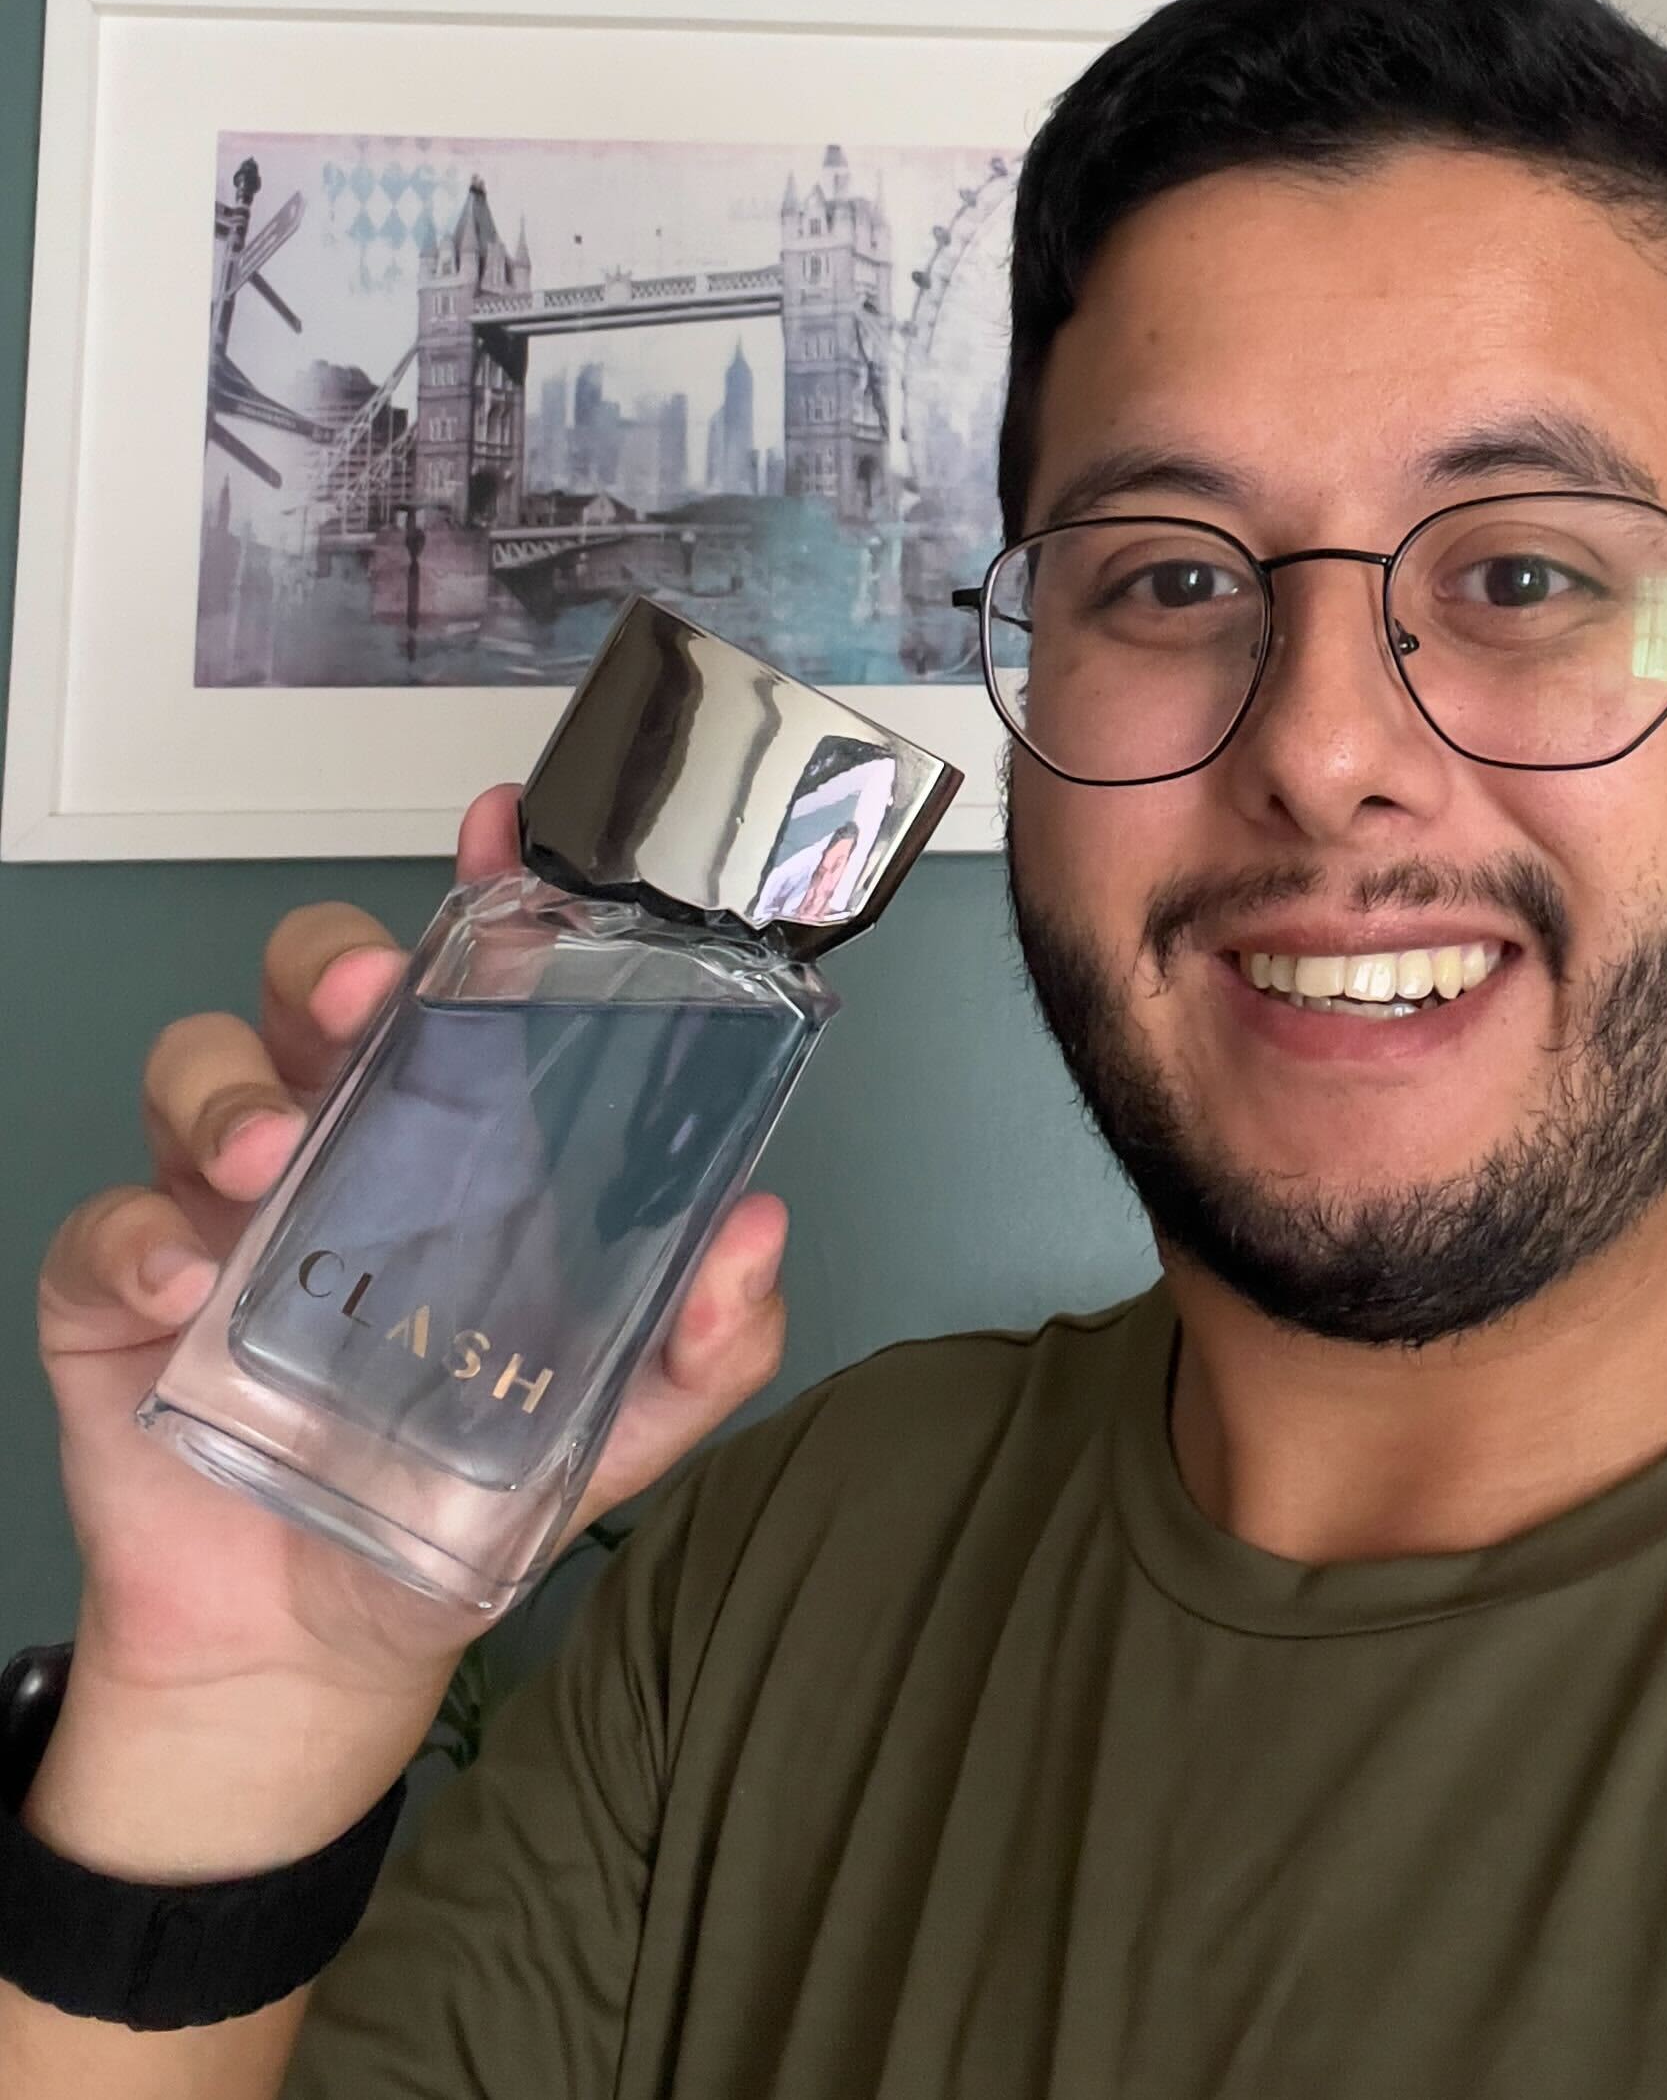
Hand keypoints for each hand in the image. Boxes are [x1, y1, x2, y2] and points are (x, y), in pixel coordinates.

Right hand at [27, 785, 790, 1879]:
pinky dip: (139, 1238)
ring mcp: (222, 1208)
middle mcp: (342, 1146)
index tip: (504, 828)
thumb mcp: (617, 1427)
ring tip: (267, 1160)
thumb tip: (757, 1233)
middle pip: (309, 988)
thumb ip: (703, 1343)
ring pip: (197, 1067)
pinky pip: (106, 1224)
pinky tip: (190, 1283)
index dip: (481, 900)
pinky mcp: (122, 1290)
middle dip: (327, 962)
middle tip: (361, 996)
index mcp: (461, 1148)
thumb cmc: (459, 1500)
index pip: (467, 992)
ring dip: (227, 1090)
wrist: (319, 1640)